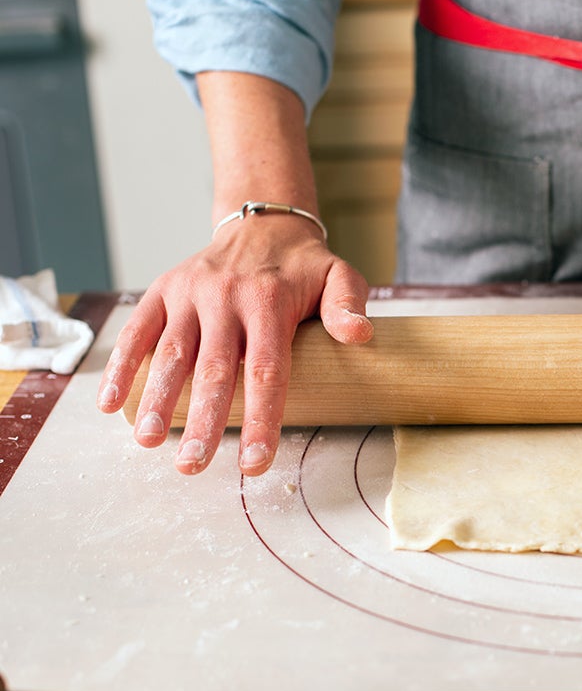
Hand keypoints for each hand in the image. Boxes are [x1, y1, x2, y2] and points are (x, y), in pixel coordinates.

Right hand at [96, 215, 373, 474]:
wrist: (263, 223)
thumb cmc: (305, 267)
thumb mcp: (340, 276)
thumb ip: (348, 304)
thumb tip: (360, 335)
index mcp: (269, 301)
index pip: (267, 370)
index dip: (260, 419)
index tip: (255, 463)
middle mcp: (226, 296)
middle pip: (214, 369)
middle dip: (202, 420)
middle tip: (193, 466)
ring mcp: (191, 293)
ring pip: (172, 352)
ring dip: (157, 398)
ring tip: (149, 441)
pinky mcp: (163, 290)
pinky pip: (138, 329)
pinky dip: (123, 365)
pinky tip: (112, 403)